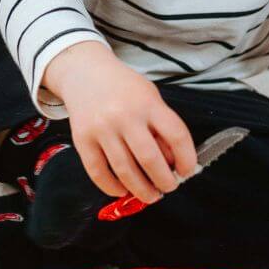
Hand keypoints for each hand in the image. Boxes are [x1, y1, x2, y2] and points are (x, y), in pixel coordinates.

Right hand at [42, 42, 197, 202]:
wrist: (84, 73)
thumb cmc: (123, 88)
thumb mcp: (150, 97)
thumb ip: (161, 126)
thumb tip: (173, 162)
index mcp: (147, 103)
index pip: (176, 135)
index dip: (186, 158)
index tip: (187, 171)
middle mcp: (124, 116)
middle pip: (149, 158)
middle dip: (164, 181)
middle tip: (168, 187)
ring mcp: (101, 129)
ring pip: (124, 170)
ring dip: (140, 190)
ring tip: (150, 195)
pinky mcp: (82, 139)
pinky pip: (98, 171)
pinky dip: (111, 186)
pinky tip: (122, 190)